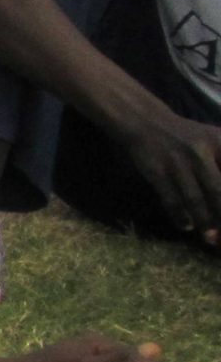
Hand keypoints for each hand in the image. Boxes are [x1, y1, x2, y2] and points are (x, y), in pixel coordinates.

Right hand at [120, 110, 220, 244]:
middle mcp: (201, 152)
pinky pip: (170, 198)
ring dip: (204, 221)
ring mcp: (177, 162)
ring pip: (194, 198)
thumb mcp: (216, 139)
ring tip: (211, 238)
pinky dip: (179, 215)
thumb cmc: (188, 137)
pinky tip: (185, 226)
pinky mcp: (157, 171)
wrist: (147, 123)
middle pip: (218, 190)